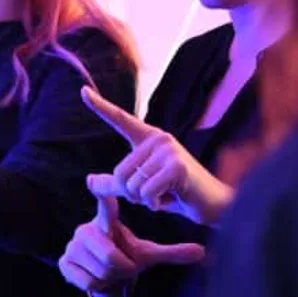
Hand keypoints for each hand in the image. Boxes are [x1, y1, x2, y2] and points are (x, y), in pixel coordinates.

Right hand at [58, 178, 205, 296]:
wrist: (102, 277)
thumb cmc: (125, 258)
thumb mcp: (147, 254)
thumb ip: (172, 252)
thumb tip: (203, 250)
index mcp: (106, 223)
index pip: (105, 206)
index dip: (102, 194)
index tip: (92, 179)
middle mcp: (86, 229)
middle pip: (111, 256)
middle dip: (123, 268)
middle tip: (123, 266)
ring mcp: (73, 245)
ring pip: (102, 271)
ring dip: (112, 278)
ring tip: (111, 272)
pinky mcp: (64, 262)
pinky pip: (90, 281)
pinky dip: (100, 286)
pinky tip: (97, 278)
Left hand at [81, 87, 233, 223]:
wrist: (214, 205)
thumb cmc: (177, 194)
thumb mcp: (141, 187)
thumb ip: (116, 183)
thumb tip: (88, 181)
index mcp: (148, 139)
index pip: (120, 120)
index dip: (99, 106)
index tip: (82, 91)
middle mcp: (158, 138)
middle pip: (120, 174)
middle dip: (134, 194)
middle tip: (159, 191)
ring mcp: (168, 150)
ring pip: (132, 186)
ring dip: (146, 200)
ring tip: (168, 193)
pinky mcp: (176, 166)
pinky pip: (146, 193)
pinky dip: (155, 204)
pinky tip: (174, 198)